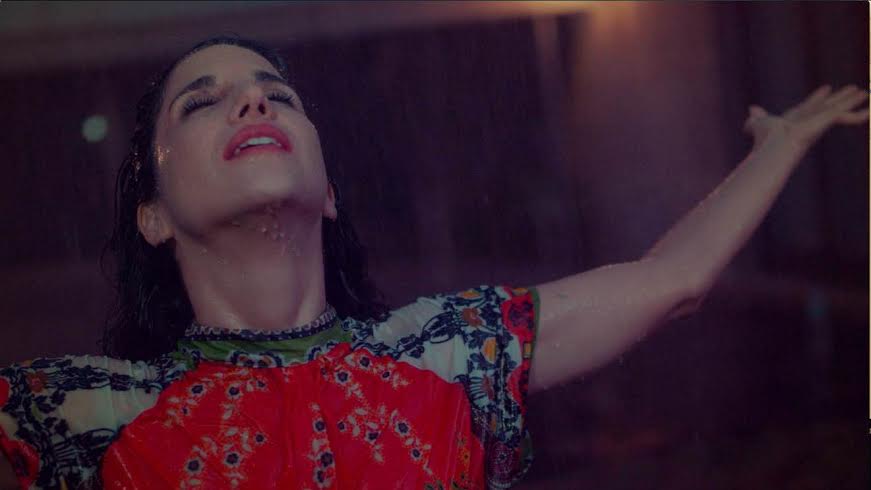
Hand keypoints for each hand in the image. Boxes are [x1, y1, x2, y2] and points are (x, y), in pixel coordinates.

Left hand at [743, 84, 868, 152]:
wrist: (774, 147)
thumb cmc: (765, 140)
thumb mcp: (759, 123)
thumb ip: (757, 118)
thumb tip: (752, 110)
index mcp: (798, 119)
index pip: (811, 106)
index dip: (818, 98)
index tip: (826, 89)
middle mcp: (812, 120)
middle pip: (829, 105)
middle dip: (841, 97)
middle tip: (855, 90)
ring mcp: (821, 121)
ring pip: (840, 108)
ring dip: (853, 100)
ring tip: (866, 92)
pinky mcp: (828, 120)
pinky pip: (847, 116)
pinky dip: (858, 114)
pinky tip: (870, 111)